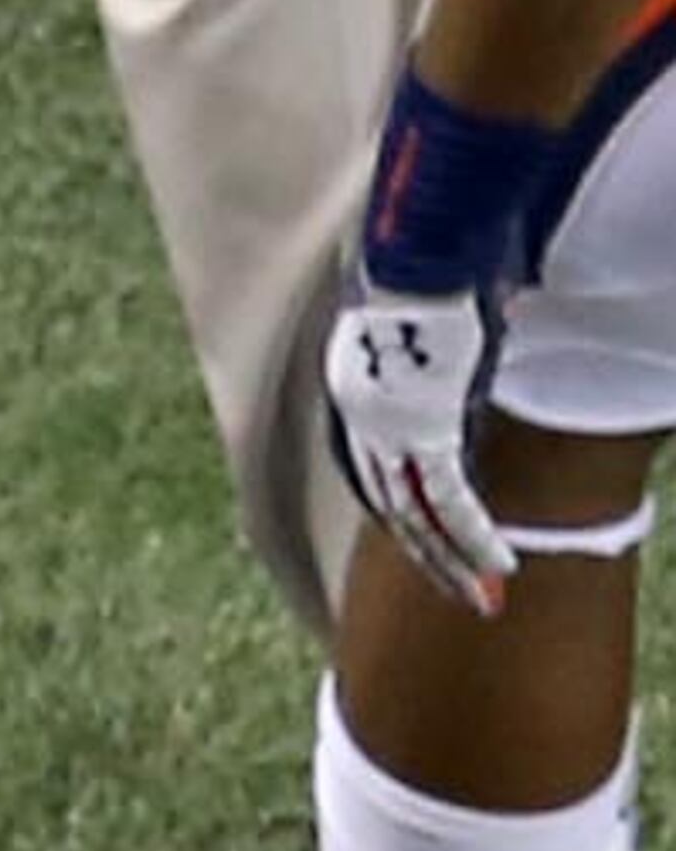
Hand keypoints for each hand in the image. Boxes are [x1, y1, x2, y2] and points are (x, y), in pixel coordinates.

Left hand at [324, 274, 514, 613]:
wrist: (415, 249)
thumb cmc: (432, 263)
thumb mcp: (435, 314)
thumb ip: (451, 339)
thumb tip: (497, 312)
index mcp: (352, 393)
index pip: (374, 472)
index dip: (405, 514)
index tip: (430, 541)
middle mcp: (358, 423)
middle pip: (391, 508)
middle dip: (430, 557)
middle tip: (461, 593)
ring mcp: (384, 431)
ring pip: (418, 519)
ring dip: (455, 563)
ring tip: (484, 600)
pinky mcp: (421, 432)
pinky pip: (448, 503)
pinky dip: (475, 538)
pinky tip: (499, 567)